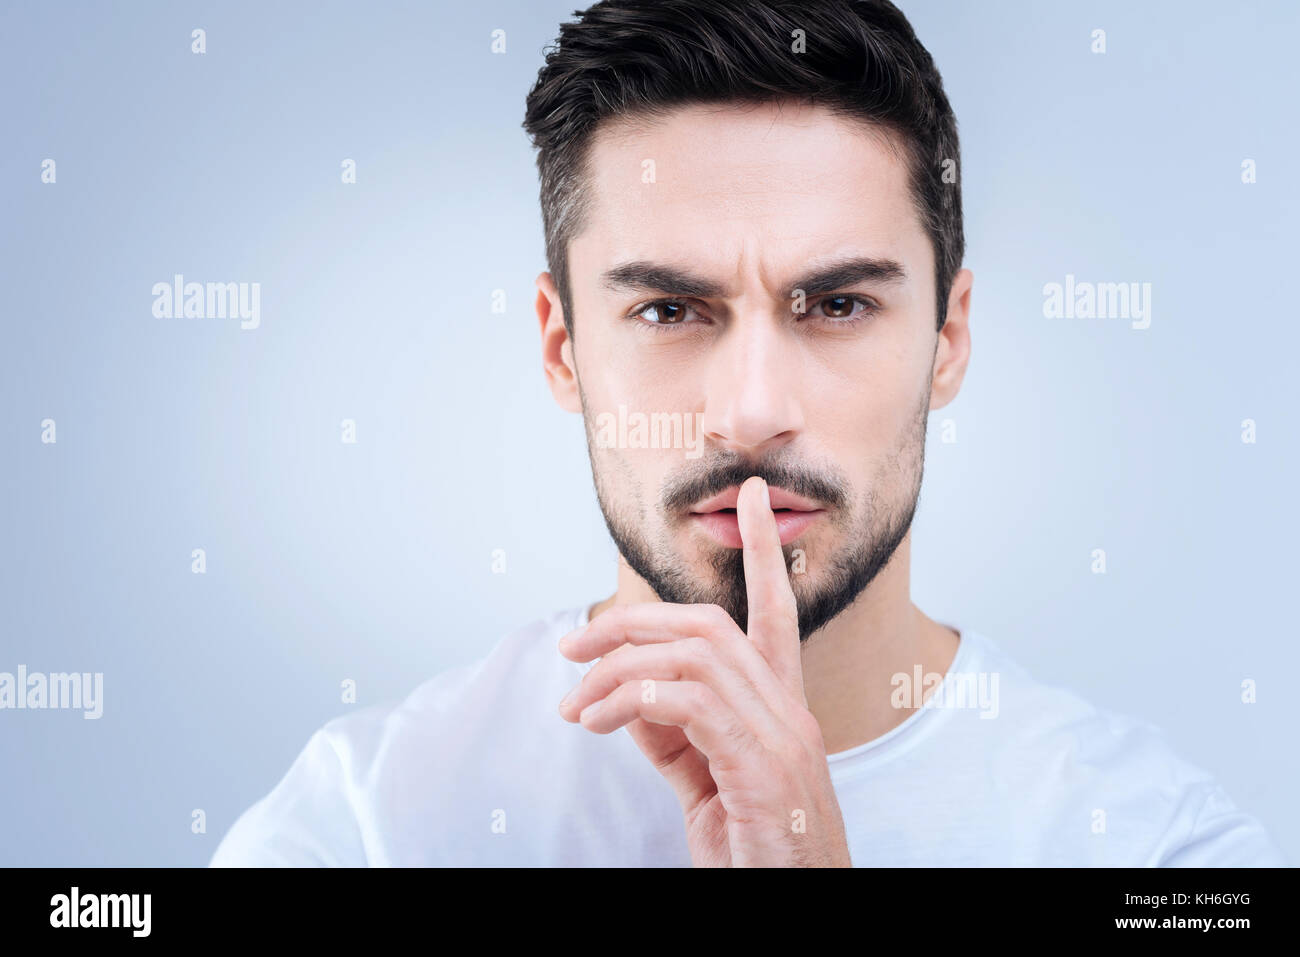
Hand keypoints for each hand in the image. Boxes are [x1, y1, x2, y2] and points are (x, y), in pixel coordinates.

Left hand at [558, 475, 851, 866]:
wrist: (798, 904)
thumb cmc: (755, 851)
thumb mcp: (705, 784)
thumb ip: (671, 737)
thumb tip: (623, 696)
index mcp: (782, 708)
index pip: (777, 611)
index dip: (762, 551)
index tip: (748, 495)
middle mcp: (789, 709)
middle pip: (708, 625)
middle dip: (632, 622)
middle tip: (573, 646)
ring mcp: (781, 735)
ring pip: (692, 655)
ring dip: (618, 668)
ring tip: (575, 701)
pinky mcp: (760, 765)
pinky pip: (687, 703)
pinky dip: (629, 702)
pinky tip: (597, 723)